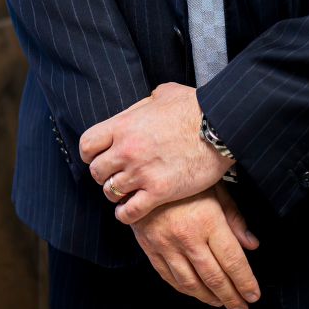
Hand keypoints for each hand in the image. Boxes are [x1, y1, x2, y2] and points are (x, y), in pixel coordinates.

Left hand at [82, 83, 230, 225]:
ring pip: (111, 192)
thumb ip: (145, 104)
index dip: (90, 153)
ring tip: (124, 193)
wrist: (220, 126)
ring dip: (116, 194)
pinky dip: (126, 214)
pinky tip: (129, 212)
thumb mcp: (163, 94)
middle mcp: (126, 150)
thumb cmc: (194, 107)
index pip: (87, 145)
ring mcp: (142, 172)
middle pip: (96, 171)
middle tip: (115, 176)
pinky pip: (130, 211)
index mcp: (123, 125)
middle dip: (103, 175)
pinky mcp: (160, 192)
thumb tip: (143, 106)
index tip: (98, 157)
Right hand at [131, 188, 261, 308]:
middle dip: (231, 297)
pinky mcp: (149, 248)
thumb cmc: (183, 178)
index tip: (253, 295)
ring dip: (208, 298)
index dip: (245, 283)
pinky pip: (168, 277)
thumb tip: (251, 245)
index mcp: (207, 221)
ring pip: (190, 283)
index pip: (232, 261)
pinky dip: (184, 289)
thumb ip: (234, 218)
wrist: (141, 172)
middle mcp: (187, 237)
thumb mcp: (215, 188)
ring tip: (220, 303)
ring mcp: (166, 245)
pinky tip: (195, 292)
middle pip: (214, 278)